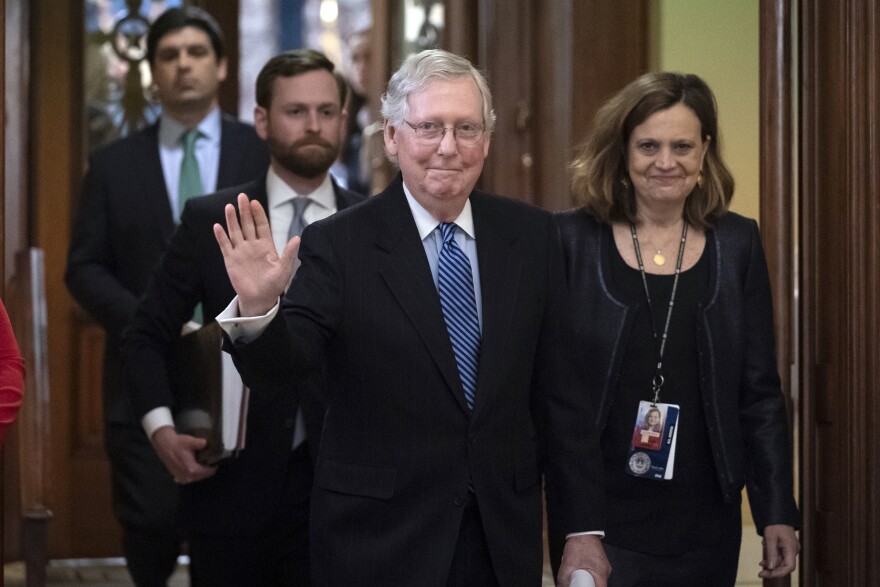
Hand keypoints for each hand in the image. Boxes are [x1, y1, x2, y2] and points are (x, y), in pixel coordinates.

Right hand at [150, 426, 216, 483]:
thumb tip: (210, 444)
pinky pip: (191, 477)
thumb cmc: (178, 443)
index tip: (217, 458)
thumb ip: (201, 443)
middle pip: (204, 475)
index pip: (209, 472)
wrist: (164, 444)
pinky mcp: (178, 477)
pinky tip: (194, 464)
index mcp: (192, 470)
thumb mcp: (191, 442)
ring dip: (201, 470)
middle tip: (210, 459)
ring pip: (198, 477)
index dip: (214, 465)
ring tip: (203, 461)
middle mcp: (187, 477)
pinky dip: (194, 472)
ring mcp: (182, 479)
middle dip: (208, 468)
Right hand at [213, 193, 298, 316]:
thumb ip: (289, 253)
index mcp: (266, 245)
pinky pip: (225, 245)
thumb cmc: (274, 285)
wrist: (260, 299)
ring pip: (235, 232)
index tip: (255, 202)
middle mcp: (252, 245)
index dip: (258, 214)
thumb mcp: (284, 269)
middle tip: (242, 196)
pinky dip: (221, 236)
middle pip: (247, 224)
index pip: (262, 225)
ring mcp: (241, 251)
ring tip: (229, 207)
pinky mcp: (231, 260)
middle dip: (244, 211)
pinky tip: (217, 226)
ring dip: (231, 220)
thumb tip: (297, 238)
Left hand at [557, 534, 610, 586]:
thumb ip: (563, 579)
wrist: (583, 530)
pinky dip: (588, 572)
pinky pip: (595, 572)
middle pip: (597, 585)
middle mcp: (605, 571)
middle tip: (578, 581)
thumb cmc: (580, 543)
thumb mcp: (568, 564)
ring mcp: (604, 566)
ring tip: (578, 573)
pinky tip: (580, 567)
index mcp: (601, 574)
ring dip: (587, 578)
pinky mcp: (600, 562)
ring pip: (595, 579)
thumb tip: (561, 586)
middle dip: (587, 585)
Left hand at [759, 524, 798, 578]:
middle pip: (785, 566)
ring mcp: (790, 548)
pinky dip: (772, 558)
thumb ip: (771, 553)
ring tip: (761, 563)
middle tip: (760, 573)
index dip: (779, 573)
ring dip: (771, 564)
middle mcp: (793, 550)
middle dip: (773, 570)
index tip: (767, 574)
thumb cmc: (775, 523)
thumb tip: (771, 567)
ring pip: (781, 561)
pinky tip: (764, 559)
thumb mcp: (770, 537)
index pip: (789, 567)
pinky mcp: (786, 546)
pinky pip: (780, 556)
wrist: (778, 512)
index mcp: (791, 548)